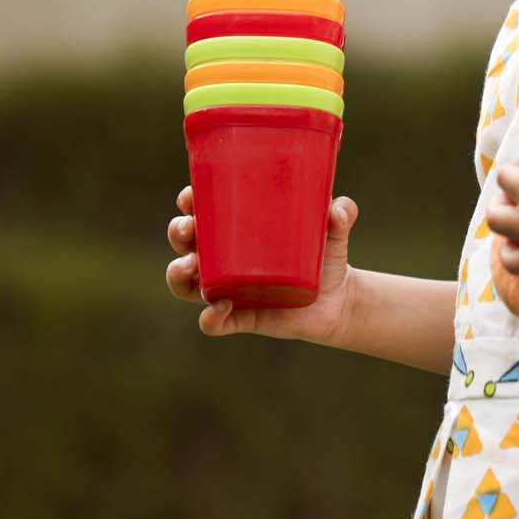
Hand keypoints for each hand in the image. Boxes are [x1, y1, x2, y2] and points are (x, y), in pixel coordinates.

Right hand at [165, 185, 359, 342]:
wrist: (338, 300)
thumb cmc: (324, 256)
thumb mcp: (332, 233)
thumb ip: (340, 216)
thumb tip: (339, 209)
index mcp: (236, 230)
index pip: (202, 211)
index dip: (189, 202)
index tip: (190, 196)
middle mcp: (224, 259)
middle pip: (186, 243)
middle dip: (178, 232)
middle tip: (189, 228)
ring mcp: (228, 289)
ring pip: (186, 282)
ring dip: (178, 273)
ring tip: (191, 266)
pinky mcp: (240, 317)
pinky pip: (213, 322)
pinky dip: (210, 317)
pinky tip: (220, 307)